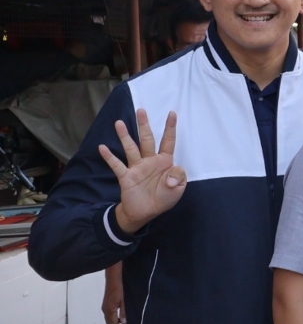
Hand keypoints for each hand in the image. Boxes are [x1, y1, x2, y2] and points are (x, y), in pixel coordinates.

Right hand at [100, 109, 185, 234]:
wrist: (145, 213)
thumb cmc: (163, 198)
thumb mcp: (178, 189)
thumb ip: (178, 177)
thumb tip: (171, 174)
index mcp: (165, 161)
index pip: (168, 141)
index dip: (170, 128)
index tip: (172, 113)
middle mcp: (150, 160)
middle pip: (147, 139)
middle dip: (144, 125)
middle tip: (141, 110)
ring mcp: (137, 167)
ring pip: (131, 148)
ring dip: (125, 136)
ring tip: (119, 123)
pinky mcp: (126, 176)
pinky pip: (117, 165)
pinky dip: (109, 157)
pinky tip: (102, 147)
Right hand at [101, 263, 125, 323]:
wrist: (114, 276)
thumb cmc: (120, 288)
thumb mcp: (124, 300)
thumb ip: (124, 312)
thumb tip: (123, 322)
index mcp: (109, 310)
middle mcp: (105, 309)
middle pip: (109, 322)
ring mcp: (105, 305)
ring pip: (109, 318)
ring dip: (114, 323)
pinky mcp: (107, 301)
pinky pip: (109, 313)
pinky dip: (113, 318)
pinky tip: (120, 317)